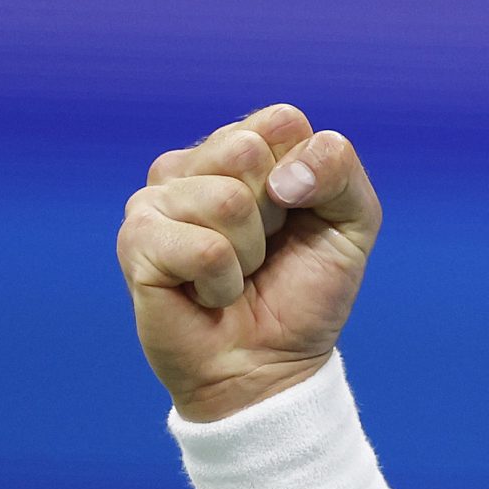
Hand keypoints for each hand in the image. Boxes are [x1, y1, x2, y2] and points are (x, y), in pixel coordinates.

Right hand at [117, 104, 382, 421]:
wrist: (271, 368)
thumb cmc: (304, 294)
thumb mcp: (352, 222)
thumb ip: (339, 169)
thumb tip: (282, 177)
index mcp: (242, 147)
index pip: (281, 120)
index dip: (307, 177)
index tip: (297, 218)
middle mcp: (192, 163)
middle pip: (248, 151)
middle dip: (275, 215)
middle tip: (264, 251)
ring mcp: (156, 199)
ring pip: (227, 200)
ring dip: (249, 254)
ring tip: (235, 276)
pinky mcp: (136, 241)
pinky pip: (204, 248)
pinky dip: (222, 283)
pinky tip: (209, 295)